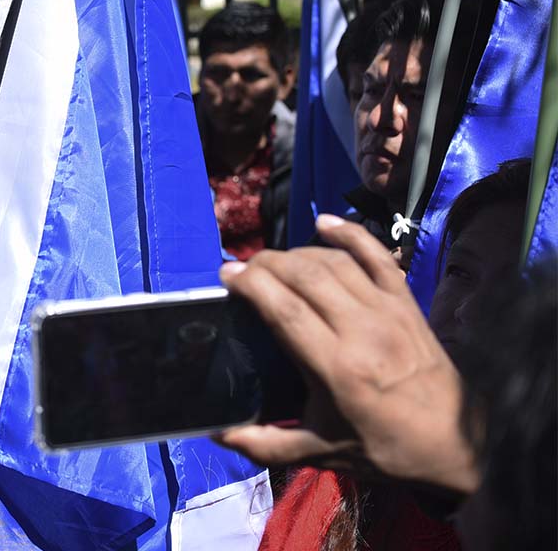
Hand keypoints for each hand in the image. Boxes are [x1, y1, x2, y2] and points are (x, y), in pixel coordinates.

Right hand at [216, 214, 478, 495]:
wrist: (455, 443)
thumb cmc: (384, 449)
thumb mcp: (321, 452)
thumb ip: (266, 443)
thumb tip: (219, 434)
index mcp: (337, 369)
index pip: (286, 310)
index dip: (252, 285)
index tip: (226, 274)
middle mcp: (363, 331)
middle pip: (306, 277)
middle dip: (267, 263)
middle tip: (242, 267)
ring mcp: (389, 312)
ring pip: (335, 263)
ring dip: (297, 253)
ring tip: (271, 261)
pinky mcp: (407, 303)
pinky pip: (377, 256)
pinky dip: (350, 234)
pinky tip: (324, 223)